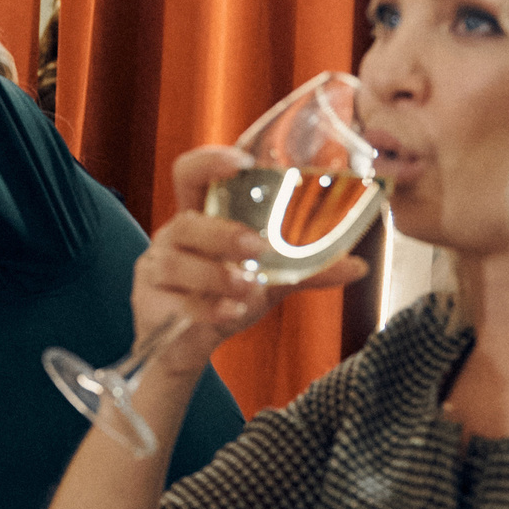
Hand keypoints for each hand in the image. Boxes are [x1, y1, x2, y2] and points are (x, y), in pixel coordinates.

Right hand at [132, 147, 367, 380]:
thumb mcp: (271, 279)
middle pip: (186, 221)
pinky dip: (208, 308)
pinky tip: (231, 312)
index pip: (191, 174)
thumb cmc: (225, 296)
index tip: (242, 162)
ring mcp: (157, 269)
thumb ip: (308, 269)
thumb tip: (359, 266)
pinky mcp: (150, 303)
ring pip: (176, 263)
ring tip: (247, 288)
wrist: (187, 346)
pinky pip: (177, 302)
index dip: (210, 161)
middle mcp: (175, 236)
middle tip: (256, 247)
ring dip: (216, 275)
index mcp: (201, 215)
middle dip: (222, 233)